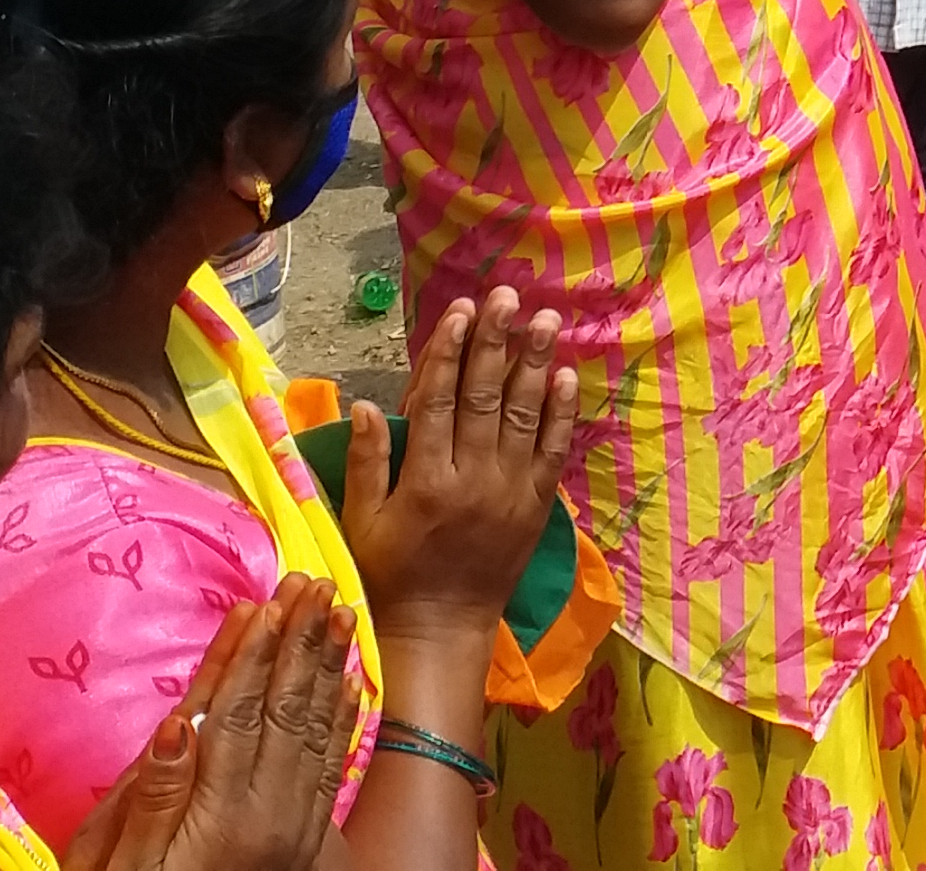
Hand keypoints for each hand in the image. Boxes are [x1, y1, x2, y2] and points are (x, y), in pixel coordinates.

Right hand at [65, 579, 359, 870]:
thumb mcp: (128, 866)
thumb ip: (152, 798)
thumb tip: (175, 723)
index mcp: (220, 814)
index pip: (237, 717)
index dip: (250, 657)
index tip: (263, 602)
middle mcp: (269, 814)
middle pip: (286, 711)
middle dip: (299, 643)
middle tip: (315, 583)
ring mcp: (295, 826)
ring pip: (315, 730)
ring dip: (327, 668)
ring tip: (340, 613)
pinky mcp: (308, 837)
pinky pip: (330, 766)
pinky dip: (342, 718)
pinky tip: (350, 684)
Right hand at [345, 288, 582, 628]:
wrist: (441, 628)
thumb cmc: (390, 573)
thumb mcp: (361, 522)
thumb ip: (366, 462)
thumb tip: (363, 403)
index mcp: (423, 480)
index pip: (438, 401)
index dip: (447, 351)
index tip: (458, 310)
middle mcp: (471, 479)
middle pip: (484, 397)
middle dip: (495, 342)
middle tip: (507, 295)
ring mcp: (509, 492)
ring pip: (522, 416)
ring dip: (533, 364)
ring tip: (544, 320)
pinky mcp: (536, 506)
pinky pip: (552, 452)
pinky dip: (560, 413)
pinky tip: (564, 375)